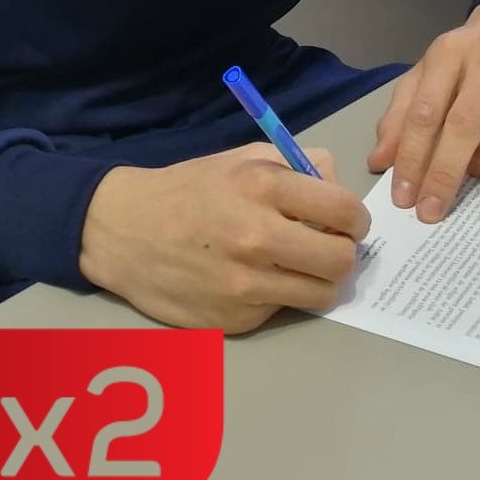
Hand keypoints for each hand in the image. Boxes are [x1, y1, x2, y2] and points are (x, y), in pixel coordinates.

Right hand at [77, 143, 370, 333]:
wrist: (123, 232)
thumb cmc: (189, 189)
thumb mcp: (242, 158)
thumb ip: (297, 166)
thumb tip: (338, 186)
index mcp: (263, 187)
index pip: (344, 211)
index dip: (356, 220)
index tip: (349, 224)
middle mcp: (257, 237)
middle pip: (341, 261)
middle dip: (344, 255)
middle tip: (327, 249)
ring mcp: (245, 285)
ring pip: (322, 295)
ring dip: (318, 282)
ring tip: (296, 268)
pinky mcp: (234, 321)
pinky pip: (281, 312)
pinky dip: (277, 298)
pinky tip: (251, 281)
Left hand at [367, 0, 479, 223]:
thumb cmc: (465, 58)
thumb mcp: (426, 74)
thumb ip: (401, 115)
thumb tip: (379, 162)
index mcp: (450, 52)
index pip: (425, 111)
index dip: (411, 157)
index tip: (402, 197)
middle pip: (466, 124)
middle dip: (444, 174)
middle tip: (429, 211)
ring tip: (476, 168)